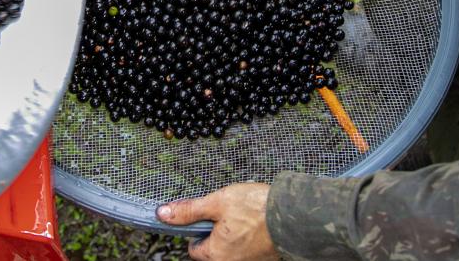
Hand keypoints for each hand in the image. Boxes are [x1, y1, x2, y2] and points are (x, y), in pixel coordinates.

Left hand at [156, 183, 278, 260]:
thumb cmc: (257, 208)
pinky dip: (248, 237)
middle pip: (213, 251)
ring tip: (244, 217)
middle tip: (228, 214)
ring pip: (231, 249)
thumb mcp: (216, 202)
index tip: (207, 217)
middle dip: (217, 233)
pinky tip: (255, 223)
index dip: (198, 230)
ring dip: (233, 234)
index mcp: (216, 256)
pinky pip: (248, 249)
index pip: (194, 249)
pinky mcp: (265, 258)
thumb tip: (163, 213)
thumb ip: (189, 211)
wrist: (295, 214)